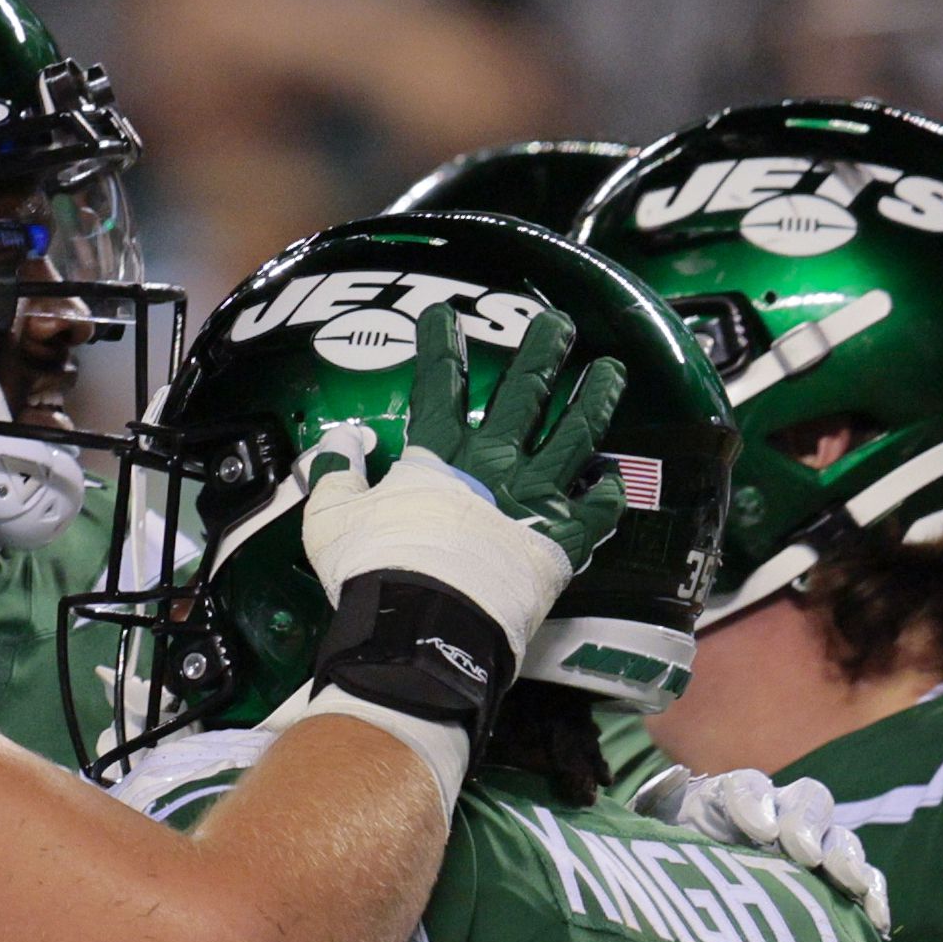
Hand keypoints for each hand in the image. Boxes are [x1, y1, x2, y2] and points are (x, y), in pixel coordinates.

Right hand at [299, 301, 632, 638]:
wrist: (423, 626)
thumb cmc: (372, 572)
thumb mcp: (331, 519)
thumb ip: (338, 476)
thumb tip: (338, 444)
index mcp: (437, 457)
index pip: (440, 384)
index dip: (441, 344)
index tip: (444, 314)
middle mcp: (494, 463)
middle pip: (525, 393)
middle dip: (543, 351)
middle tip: (559, 323)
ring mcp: (534, 498)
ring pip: (576, 435)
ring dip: (595, 399)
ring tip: (610, 370)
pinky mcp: (561, 540)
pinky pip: (597, 508)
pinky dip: (606, 490)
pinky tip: (611, 476)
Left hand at [642, 765, 892, 934]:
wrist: (682, 910)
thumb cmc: (663, 869)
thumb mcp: (649, 840)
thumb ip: (658, 806)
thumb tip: (678, 777)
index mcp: (729, 800)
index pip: (747, 787)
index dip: (756, 804)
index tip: (759, 832)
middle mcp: (778, 815)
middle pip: (806, 800)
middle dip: (805, 824)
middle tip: (799, 853)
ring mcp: (812, 847)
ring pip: (839, 837)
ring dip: (845, 856)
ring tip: (846, 882)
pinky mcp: (834, 882)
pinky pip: (864, 879)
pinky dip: (872, 894)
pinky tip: (874, 919)